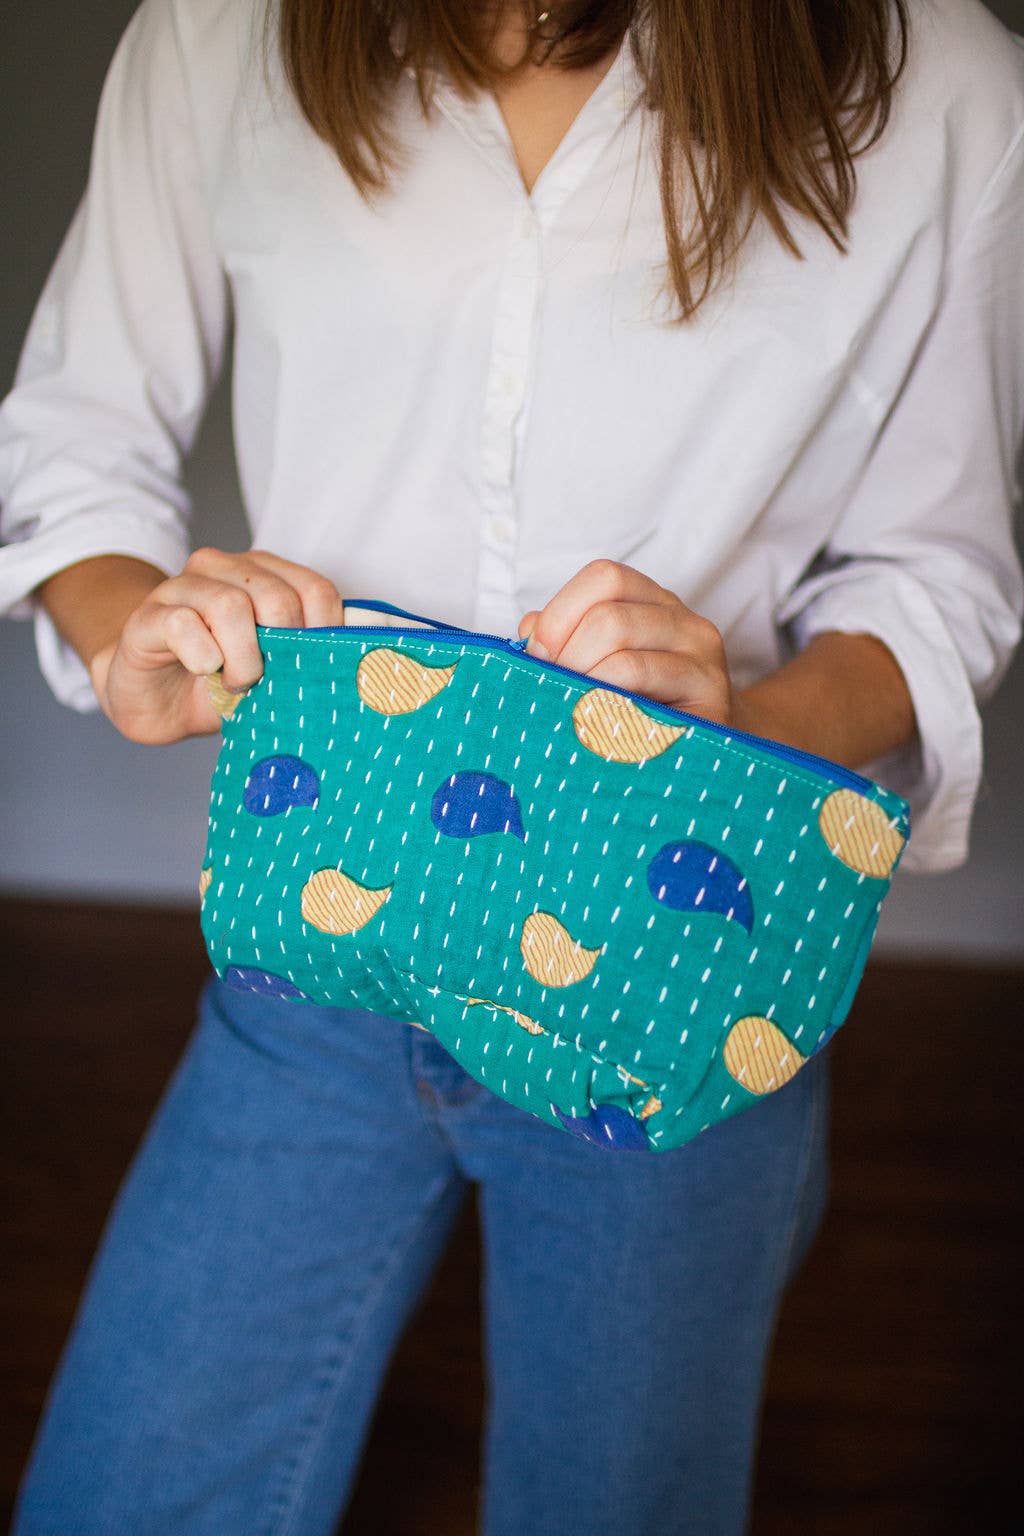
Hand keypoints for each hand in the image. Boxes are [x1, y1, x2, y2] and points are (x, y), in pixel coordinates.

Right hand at [89, 547, 345, 744]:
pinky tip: (201, 671)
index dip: (323, 633)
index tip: (313, 669)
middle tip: (266, 681)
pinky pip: (183, 626)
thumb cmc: (219, 682)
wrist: (153, 699)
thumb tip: (355, 669)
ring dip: (241, 658)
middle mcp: (224, 570)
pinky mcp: (149, 616)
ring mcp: (182, 588)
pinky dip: (202, 657)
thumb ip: (306, 656)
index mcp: (264, 575)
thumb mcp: (273, 671)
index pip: (316, 589)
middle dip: (279, 649)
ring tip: (235, 682)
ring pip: (230, 605)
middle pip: (277, 597)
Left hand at [517, 559, 735, 724]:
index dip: (560, 613)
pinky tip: (597, 728)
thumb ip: (563, 640)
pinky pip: (644, 696)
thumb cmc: (640, 708)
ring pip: (623, 657)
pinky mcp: (710, 700)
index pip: (605, 577)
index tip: (537, 655)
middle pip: (608, 617)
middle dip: (566, 657)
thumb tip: (529, 631)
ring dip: (582, 687)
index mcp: (655, 603)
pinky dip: (606, 710)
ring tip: (573, 712)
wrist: (707, 753)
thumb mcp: (600, 665)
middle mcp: (685, 622)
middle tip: (551, 692)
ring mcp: (703, 659)